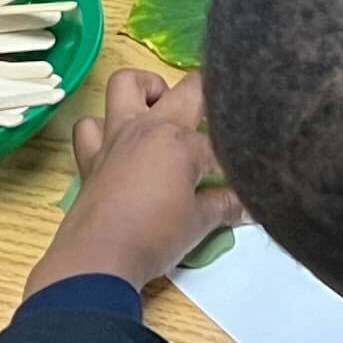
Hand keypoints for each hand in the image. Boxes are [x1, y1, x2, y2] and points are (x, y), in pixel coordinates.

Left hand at [28, 70, 243, 292]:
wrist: (99, 259)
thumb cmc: (154, 238)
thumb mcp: (200, 223)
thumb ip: (226, 205)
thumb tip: (252, 203)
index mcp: (181, 141)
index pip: (222, 142)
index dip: (240, 158)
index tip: (250, 170)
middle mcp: (148, 127)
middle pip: (188, 90)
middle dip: (211, 99)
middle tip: (218, 123)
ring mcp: (115, 136)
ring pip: (126, 84)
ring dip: (147, 90)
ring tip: (162, 112)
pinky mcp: (91, 155)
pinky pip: (91, 126)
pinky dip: (103, 128)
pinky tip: (119, 143)